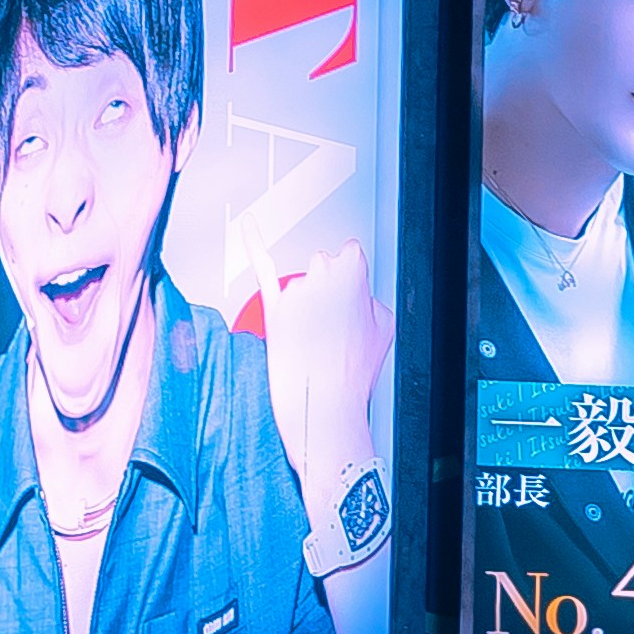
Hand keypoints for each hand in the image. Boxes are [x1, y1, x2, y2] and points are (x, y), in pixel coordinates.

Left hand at [258, 234, 385, 514]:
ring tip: (313, 338)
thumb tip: (360, 297)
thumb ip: (371, 302)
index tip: (349, 301)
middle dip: (327, 289)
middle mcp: (325, 277)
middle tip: (331, 326)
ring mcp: (298, 292)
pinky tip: (249, 225)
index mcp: (357, 276)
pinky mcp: (275, 307)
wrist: (325, 408)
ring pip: (302, 282)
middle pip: (324, 265)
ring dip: (306, 303)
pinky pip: (261, 264)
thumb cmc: (354, 373)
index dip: (350, 280)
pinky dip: (253, 240)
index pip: (351, 256)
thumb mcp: (385, 330)